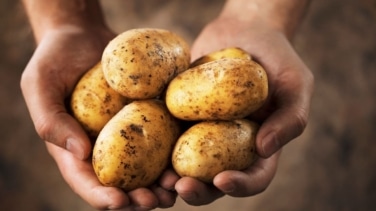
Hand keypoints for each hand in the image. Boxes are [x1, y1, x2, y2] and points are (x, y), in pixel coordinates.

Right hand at [20, 25, 177, 209]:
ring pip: (146, 167)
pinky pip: (162, 137)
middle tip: (155, 201)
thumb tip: (79, 153)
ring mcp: (128, 133)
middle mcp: (103, 146)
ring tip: (176, 188)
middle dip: (137, 198)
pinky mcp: (147, 116)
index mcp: (74, 148)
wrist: (83, 35)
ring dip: (161, 183)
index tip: (118, 201)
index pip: (86, 181)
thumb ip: (51, 120)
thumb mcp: (40, 84)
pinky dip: (174, 151)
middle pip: (121, 182)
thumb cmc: (55, 59)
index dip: (101, 196)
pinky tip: (187, 157)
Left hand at [175, 15, 313, 204]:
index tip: (222, 180)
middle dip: (198, 191)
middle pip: (214, 181)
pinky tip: (144, 145)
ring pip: (186, 164)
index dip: (240, 186)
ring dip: (172, 177)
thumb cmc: (277, 58)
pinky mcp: (182, 115)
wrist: (245, 31)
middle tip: (181, 187)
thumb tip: (264, 149)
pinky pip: (167, 133)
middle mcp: (229, 145)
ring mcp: (203, 132)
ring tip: (160, 178)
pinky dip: (156, 146)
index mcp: (259, 145)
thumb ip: (290, 118)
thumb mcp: (296, 85)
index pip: (254, 177)